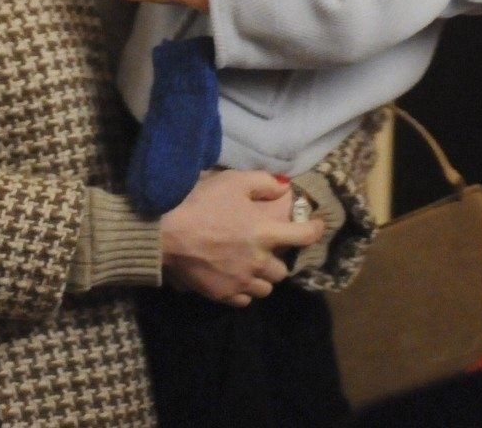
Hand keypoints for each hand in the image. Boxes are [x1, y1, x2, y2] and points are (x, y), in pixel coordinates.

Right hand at [159, 170, 324, 307]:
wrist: (165, 233)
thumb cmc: (200, 203)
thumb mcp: (233, 181)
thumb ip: (263, 183)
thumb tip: (283, 188)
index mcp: (265, 234)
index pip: (303, 236)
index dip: (315, 230)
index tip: (317, 226)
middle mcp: (258, 262)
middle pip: (282, 270)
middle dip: (277, 260)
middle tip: (266, 250)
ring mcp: (240, 281)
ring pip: (266, 288)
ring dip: (263, 278)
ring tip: (252, 268)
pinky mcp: (222, 294)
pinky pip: (244, 300)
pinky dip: (244, 291)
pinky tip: (235, 280)